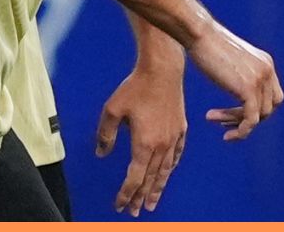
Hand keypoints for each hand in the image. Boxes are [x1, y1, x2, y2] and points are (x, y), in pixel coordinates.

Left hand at [96, 62, 185, 215]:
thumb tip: (102, 153)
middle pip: (150, 179)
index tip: (119, 206)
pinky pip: (176, 155)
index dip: (126, 194)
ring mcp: (173, 139)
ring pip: (165, 171)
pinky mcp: (181, 129)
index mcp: (144, 144)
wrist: (162, 71)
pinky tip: (168, 173)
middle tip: (135, 213)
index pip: (134, 178)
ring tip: (152, 203)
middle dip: (141, 198)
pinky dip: (170, 168)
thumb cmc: (135, 88)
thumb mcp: (112, 110)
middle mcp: (161, 146)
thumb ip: (106, 134)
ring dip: (157, 189)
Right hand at [189, 22, 282, 141]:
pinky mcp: (249, 89)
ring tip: (214, 121)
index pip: (272, 96)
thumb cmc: (203, 42)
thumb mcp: (228, 58)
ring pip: (259, 115)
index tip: (233, 113)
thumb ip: (238, 72)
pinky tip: (227, 136)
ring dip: (237, 123)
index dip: (256, 108)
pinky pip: (251, 120)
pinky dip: (241, 131)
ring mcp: (260, 79)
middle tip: (223, 122)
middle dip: (246, 117)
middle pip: (268, 107)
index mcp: (265, 63)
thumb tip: (233, 83)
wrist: (198, 33)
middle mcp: (268, 71)